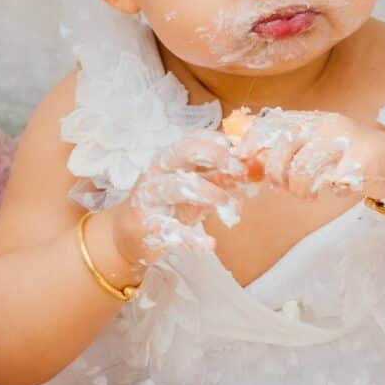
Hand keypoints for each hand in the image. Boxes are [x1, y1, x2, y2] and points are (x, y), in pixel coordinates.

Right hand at [106, 126, 248, 265]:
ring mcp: (151, 198)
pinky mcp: (148, 226)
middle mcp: (158, 172)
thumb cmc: (168, 206)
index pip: (193, 139)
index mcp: (170, 159)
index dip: (219, 142)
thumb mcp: (197, 189)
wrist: (129, 235)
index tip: (242, 150)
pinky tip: (210, 245)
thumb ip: (222, 179)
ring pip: (178, 186)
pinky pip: (171, 229)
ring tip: (231, 208)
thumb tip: (254, 168)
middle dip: (215, 156)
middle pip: (184, 152)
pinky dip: (193, 239)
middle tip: (239, 169)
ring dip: (210, 194)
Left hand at [230, 109, 384, 204]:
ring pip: (304, 169)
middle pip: (284, 148)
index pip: (274, 123)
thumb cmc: (348, 154)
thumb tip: (245, 153)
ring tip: (308, 193)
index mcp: (313, 119)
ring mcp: (346, 141)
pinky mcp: (363, 160)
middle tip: (283, 187)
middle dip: (276, 174)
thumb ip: (287, 146)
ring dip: (301, 189)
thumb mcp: (317, 142)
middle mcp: (327, 125)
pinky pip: (334, 182)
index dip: (253, 140)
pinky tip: (339, 187)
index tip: (242, 158)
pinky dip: (333, 190)